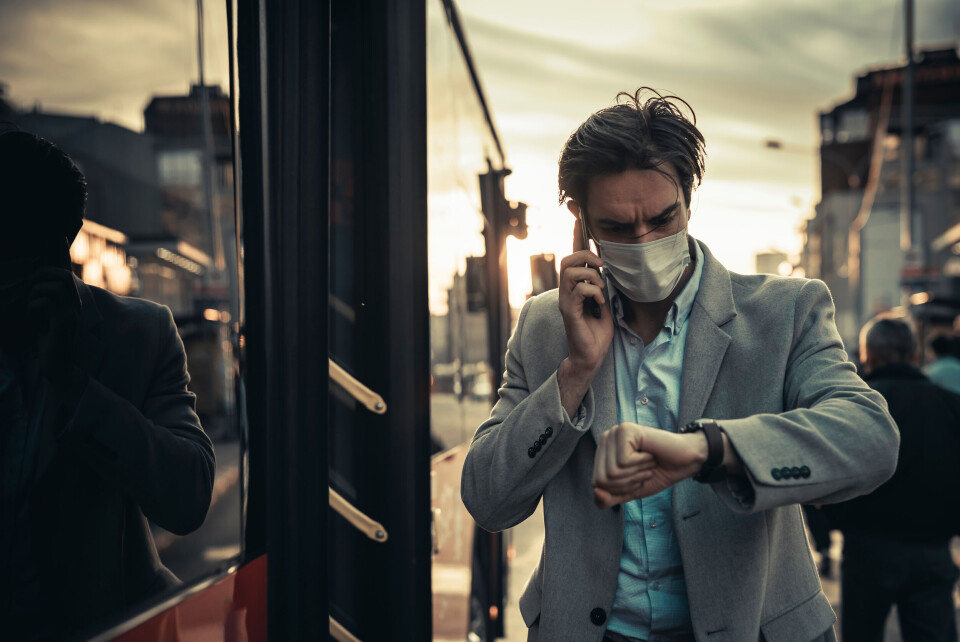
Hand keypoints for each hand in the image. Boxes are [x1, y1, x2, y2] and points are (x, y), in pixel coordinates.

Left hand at [26, 267, 82, 389]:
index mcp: (73, 305)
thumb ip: (47, 303)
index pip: (66, 276)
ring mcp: (71, 315)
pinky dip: (34, 306)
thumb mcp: (48, 318)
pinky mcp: (62, 324)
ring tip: (30, 306)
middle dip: (41, 278)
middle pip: (63, 278)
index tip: (32, 278)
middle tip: (28, 289)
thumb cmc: (50, 344)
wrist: (59, 367)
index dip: (48, 271)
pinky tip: (31, 317)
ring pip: (54, 289)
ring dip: (36, 294)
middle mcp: (76, 308)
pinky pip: (47, 303)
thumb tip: (34, 286)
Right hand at [558, 217, 613, 373]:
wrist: (592, 355)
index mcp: (576, 284)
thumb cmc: (598, 329)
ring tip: (602, 290)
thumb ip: (605, 282)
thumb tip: (609, 264)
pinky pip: (579, 290)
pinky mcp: (568, 311)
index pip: (574, 252)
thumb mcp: (607, 299)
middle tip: (602, 268)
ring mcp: (565, 300)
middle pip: (568, 258)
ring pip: (571, 271)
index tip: (578, 210)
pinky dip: (595, 293)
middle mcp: (566, 289)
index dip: (576, 232)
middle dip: (587, 257)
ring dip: (592, 276)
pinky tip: (600, 306)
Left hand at [592, 422, 707, 508]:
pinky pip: (623, 461)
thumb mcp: (630, 491)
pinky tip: (650, 455)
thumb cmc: (658, 473)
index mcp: (603, 452)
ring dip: (636, 473)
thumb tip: (596, 493)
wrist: (685, 462)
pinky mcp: (626, 430)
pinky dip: (641, 464)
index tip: (636, 478)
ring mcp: (615, 432)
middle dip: (627, 483)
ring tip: (647, 463)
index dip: (620, 489)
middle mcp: (605, 439)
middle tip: (643, 471)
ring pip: (612, 471)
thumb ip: (609, 498)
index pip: (596, 483)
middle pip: (602, 479)